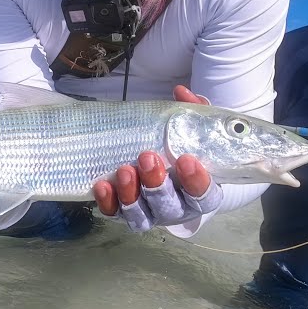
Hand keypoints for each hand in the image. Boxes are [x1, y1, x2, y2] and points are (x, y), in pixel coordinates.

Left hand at [91, 85, 223, 230]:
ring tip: (124, 169)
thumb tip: (181, 92)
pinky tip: (103, 185)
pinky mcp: (126, 213)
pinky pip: (115, 214)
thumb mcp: (195, 128)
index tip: (186, 160)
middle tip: (147, 157)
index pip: (204, 195)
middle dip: (156, 183)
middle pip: (168, 206)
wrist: (171, 167)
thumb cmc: (186, 147)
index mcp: (200, 192)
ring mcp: (151, 213)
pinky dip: (108, 202)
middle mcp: (177, 208)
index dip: (196, 181)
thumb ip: (194, 112)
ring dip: (131, 194)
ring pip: (141, 215)